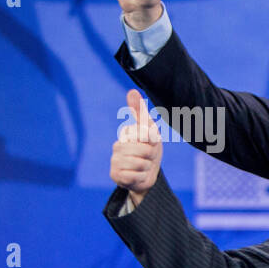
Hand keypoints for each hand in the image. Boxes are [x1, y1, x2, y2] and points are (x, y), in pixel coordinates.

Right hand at [110, 89, 161, 204]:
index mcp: (126, 134)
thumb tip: (132, 90)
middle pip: (145, 151)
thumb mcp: (151, 130)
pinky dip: (140, 177)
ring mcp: (115, 161)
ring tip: (143, 166)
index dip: (154, 142)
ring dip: (147, 167)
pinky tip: (137, 176)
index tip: (152, 144)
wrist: (147, 175)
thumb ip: (142, 113)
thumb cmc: (150, 150)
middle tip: (147, 158)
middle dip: (152, 156)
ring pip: (140, 164)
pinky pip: (134, 176)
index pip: (146, 134)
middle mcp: (117, 146)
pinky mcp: (115, 176)